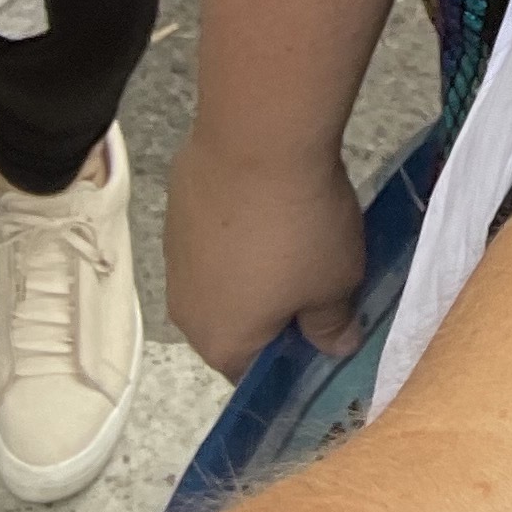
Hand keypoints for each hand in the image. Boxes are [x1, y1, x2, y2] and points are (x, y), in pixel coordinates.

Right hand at [165, 132, 366, 378]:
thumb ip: (333, 323)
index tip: (328, 325)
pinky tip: (269, 199)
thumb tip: (335, 347)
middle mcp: (186, 311)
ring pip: (223, 277)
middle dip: (275, 307)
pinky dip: (239, 226)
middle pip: (236, 325)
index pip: (257, 373)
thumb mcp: (337, 281)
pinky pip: (214, 235)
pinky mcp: (176, 210)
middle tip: (319, 275)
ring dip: (254, 264)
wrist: (258, 138)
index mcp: (222, 343)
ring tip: (297, 230)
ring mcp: (174, 257)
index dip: (295, 354)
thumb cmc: (300, 227)